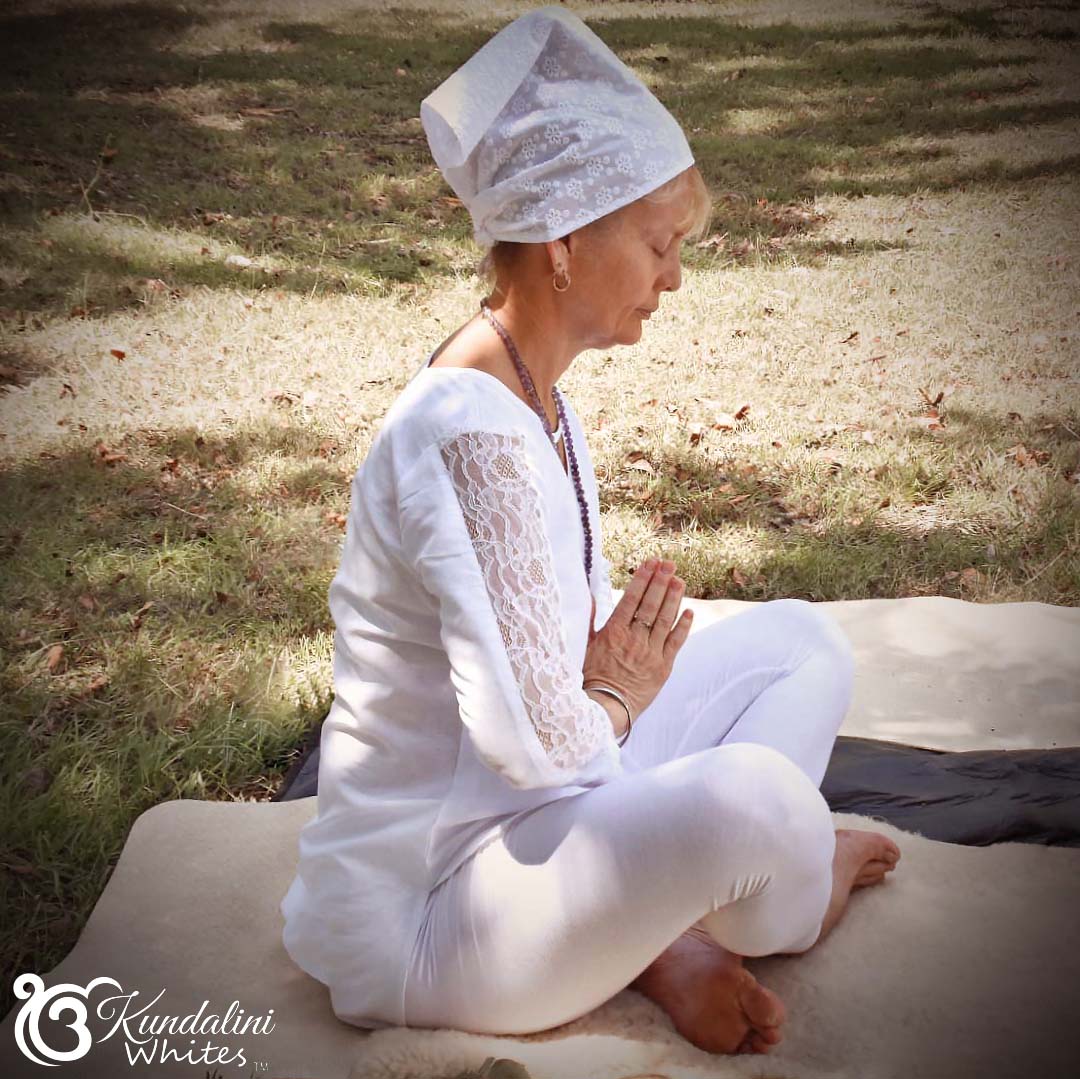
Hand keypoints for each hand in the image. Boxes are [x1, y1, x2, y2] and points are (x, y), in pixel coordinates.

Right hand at [583, 558, 693, 725]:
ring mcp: (650, 653)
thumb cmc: (592, 675)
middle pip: (650, 605)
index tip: (651, 563)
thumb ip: (590, 619)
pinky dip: (683, 627)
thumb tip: (588, 594)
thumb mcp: (585, 645)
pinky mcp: (663, 667)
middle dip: (660, 582)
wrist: (606, 707)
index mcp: (614, 632)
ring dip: (673, 598)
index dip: (643, 579)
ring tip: (680, 579)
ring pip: (664, 620)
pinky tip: (689, 612)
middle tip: (669, 564)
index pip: (631, 599)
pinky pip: (675, 643)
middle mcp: (634, 640)